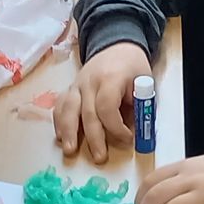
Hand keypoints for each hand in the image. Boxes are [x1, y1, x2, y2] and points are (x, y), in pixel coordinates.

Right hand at [54, 42, 150, 163]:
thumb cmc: (133, 67)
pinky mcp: (70, 88)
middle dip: (94, 138)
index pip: (107, 106)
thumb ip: (139, 105)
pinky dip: (59, 122)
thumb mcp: (144, 81)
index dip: (116, 127)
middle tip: (100, 158)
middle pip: (87, 113)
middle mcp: (89, 81)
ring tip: (70, 150)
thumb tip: (134, 131)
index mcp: (110, 78)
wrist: (116, 46)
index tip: (128, 139)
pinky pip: (60, 106)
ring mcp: (76, 84)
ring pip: (68, 109)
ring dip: (68, 132)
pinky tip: (61, 137)